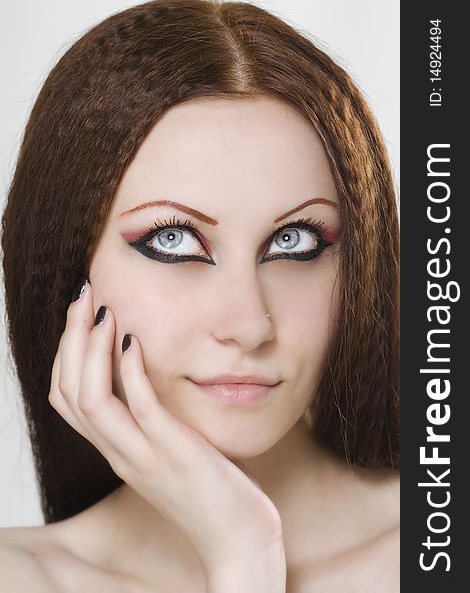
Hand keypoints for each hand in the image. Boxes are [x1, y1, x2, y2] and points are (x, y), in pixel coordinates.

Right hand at [48, 278, 284, 572]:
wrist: (238, 540)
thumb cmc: (211, 491)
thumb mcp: (171, 452)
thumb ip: (154, 422)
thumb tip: (152, 380)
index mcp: (118, 450)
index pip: (66, 400)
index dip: (65, 354)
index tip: (81, 314)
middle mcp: (120, 453)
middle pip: (69, 393)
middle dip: (70, 340)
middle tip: (82, 295)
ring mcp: (143, 456)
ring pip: (91, 400)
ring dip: (91, 351)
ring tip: (102, 310)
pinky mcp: (174, 455)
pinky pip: (140, 409)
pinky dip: (130, 372)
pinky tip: (134, 340)